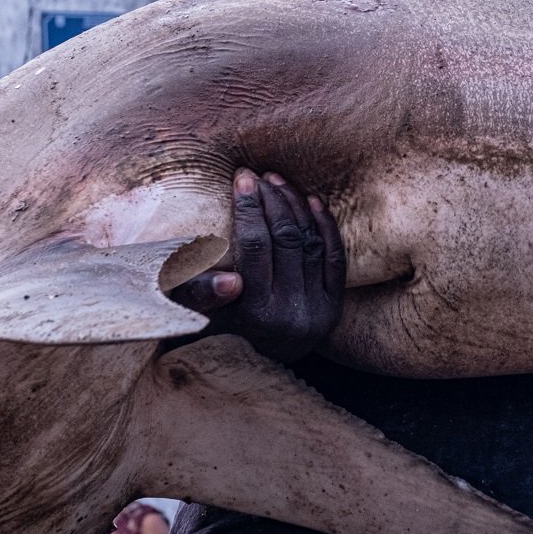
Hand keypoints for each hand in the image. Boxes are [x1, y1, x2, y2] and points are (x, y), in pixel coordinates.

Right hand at [167, 169, 345, 361]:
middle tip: (258, 175)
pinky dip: (325, 225)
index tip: (241, 178)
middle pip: (285, 239)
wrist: (258, 358)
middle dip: (271, 199)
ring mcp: (317, 310)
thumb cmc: (218, 326)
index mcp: (254, 313)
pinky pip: (335, 257)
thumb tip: (229, 281)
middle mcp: (290, 314)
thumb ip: (199, 292)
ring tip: (278, 181)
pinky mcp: (335, 306)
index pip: (255, 246)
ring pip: (309, 243)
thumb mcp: (197, 312)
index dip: (249, 207)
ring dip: (295, 205)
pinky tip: (312, 200)